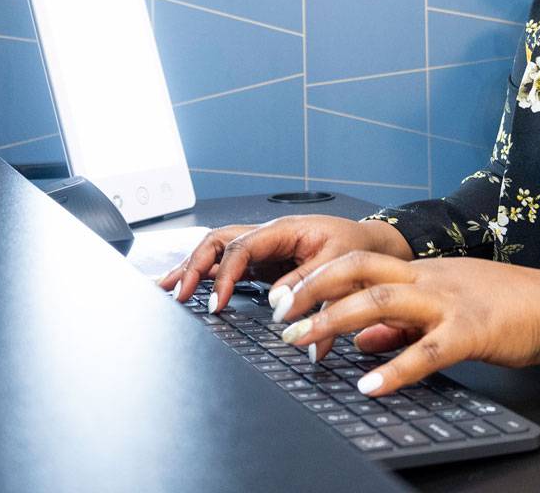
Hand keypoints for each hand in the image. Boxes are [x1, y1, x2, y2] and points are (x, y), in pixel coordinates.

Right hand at [155, 215, 411, 317]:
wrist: (373, 245)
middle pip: (218, 242)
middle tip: (177, 293)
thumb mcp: (340, 265)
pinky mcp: (264, 266)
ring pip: (217, 251)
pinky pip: (227, 266)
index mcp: (282, 230)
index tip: (216, 303)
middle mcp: (267, 236)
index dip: (224, 275)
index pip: (240, 247)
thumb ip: (311, 286)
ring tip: (166, 288)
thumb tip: (280, 309)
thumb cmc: (358, 248)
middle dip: (194, 265)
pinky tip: (188, 290)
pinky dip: (205, 276)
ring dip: (192, 268)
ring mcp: (263, 250)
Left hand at [267, 251, 539, 396]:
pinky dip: (396, 368)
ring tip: (305, 342)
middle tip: (280, 315)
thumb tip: (359, 341)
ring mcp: (450, 301)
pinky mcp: (472, 331)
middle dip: (314, 291)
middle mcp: (430, 279)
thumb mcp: (446, 307)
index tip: (285, 296)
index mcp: (423, 272)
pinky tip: (371, 385)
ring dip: (337, 320)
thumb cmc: (506, 308)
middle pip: (360, 271)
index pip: (359, 263)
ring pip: (383, 299)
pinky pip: (427, 350)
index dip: (318, 277)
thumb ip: (401, 324)